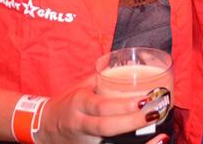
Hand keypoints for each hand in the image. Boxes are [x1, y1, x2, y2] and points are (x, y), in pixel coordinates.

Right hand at [36, 78, 168, 143]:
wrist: (44, 126)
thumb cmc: (68, 104)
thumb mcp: (81, 88)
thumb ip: (103, 80)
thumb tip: (131, 66)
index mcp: (79, 102)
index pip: (101, 105)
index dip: (123, 105)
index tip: (144, 99)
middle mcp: (80, 123)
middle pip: (106, 126)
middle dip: (132, 122)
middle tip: (154, 113)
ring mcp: (84, 140)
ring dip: (136, 142)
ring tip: (159, 136)